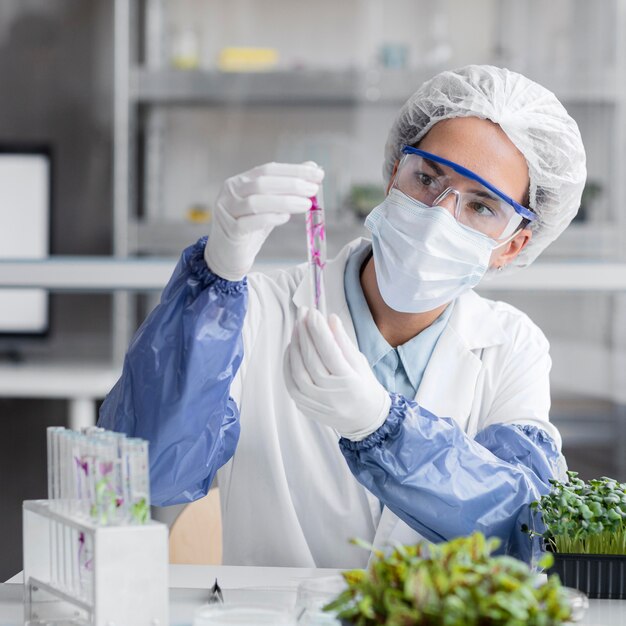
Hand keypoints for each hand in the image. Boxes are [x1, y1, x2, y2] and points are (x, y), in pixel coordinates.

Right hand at [205, 162, 323, 280]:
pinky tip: (285, 217)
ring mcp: (227, 210)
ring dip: (284, 201)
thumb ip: (287, 188)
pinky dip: (269, 218)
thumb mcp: (269, 206)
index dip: (293, 170)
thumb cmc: (249, 228)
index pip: (268, 169)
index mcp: (241, 181)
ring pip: (256, 201)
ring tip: (306, 204)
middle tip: (313, 189)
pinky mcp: (229, 230)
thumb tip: (312, 168)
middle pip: (262, 183)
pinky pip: (249, 222)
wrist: (228, 255)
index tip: (317, 173)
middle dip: (291, 184)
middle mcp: (231, 192)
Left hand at [284, 307, 390, 440]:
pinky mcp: (306, 408)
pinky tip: (291, 349)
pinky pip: (291, 384)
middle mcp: (332, 394)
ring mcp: (317, 403)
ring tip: (297, 328)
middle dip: (304, 333)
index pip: (329, 351)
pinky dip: (288, 365)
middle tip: (302, 314)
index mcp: (350, 381)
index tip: (312, 312)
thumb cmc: (364, 386)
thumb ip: (343, 341)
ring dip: (294, 347)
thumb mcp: (359, 362)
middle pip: (311, 359)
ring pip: (298, 371)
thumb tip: (330, 318)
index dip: (318, 330)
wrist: (365, 419)